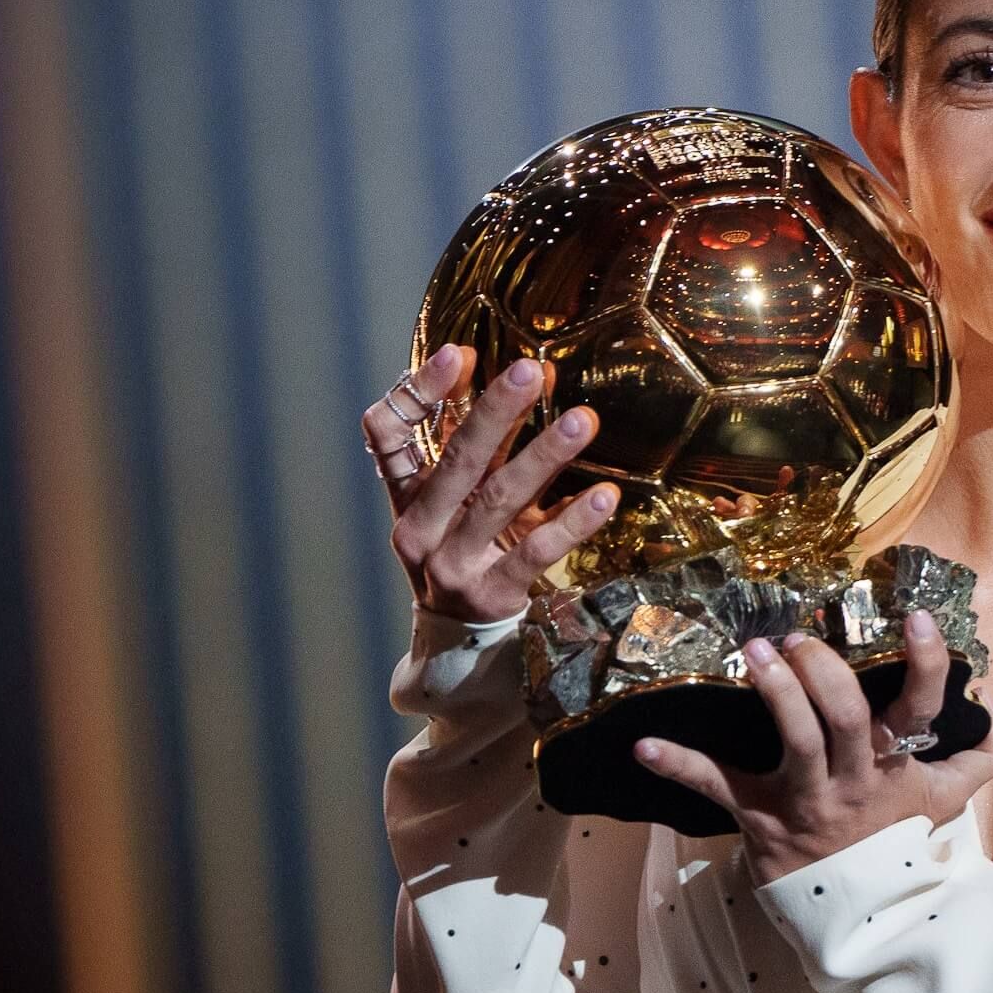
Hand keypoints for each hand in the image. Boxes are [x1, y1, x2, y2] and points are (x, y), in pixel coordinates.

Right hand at [362, 344, 622, 622]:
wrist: (461, 639)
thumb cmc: (466, 549)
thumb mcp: (460, 501)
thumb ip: (486, 445)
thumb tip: (532, 374)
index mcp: (406, 497)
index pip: (387, 434)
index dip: (418, 392)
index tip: (458, 353)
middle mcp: (420, 527)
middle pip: (456, 459)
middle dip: (495, 411)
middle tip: (531, 371)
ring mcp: (453, 563)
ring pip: (499, 499)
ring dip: (543, 455)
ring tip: (582, 420)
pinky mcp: (492, 593)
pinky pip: (536, 552)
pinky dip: (571, 521)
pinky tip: (604, 496)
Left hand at [635, 608, 992, 886]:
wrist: (854, 915)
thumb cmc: (892, 844)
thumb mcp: (941, 803)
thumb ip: (978, 759)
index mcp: (894, 767)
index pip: (920, 710)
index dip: (925, 665)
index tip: (915, 618)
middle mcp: (852, 780)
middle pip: (846, 721)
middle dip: (825, 674)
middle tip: (804, 639)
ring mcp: (804, 800)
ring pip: (795, 742)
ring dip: (776, 694)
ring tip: (758, 650)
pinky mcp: (757, 816)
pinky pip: (715, 787)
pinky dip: (677, 765)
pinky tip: (642, 746)